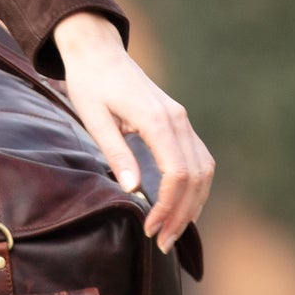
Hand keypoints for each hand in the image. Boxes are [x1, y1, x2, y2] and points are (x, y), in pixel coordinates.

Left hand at [50, 10, 213, 251]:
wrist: (98, 51)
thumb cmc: (90, 83)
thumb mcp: (93, 117)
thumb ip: (115, 152)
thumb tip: (133, 189)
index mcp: (157, 119)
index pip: (177, 173)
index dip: (168, 206)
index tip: (150, 229)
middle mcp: (178, 120)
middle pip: (196, 177)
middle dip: (182, 214)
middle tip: (163, 243)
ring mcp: (182, 120)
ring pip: (204, 169)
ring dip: (193, 203)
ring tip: (172, 231)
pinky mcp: (179, 122)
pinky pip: (198, 158)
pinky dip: (195, 186)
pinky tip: (181, 205)